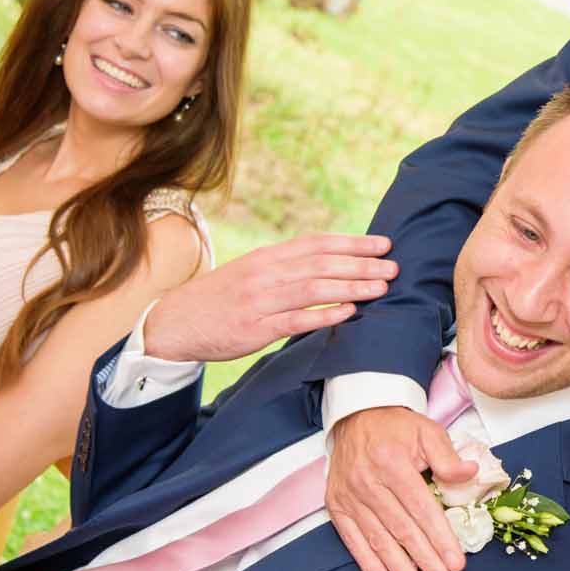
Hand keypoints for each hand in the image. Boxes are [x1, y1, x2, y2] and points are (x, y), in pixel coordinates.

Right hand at [141, 234, 397, 361]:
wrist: (175, 323)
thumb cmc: (221, 299)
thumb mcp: (252, 273)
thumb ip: (287, 268)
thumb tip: (330, 264)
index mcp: (267, 257)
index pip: (317, 243)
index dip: (353, 243)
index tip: (383, 243)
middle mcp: (266, 273)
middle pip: (322, 263)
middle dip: (362, 264)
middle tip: (394, 266)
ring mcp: (260, 300)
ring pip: (314, 289)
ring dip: (352, 287)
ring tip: (381, 287)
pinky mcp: (255, 328)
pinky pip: (296, 320)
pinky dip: (325, 315)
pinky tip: (350, 313)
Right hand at [326, 406, 476, 570]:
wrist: (357, 414)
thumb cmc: (398, 427)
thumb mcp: (428, 431)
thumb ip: (448, 456)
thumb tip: (470, 473)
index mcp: (393, 464)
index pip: (422, 509)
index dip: (440, 538)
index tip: (456, 563)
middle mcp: (368, 483)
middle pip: (402, 530)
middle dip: (425, 561)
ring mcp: (349, 496)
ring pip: (379, 539)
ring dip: (399, 569)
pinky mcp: (336, 505)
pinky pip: (352, 538)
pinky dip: (366, 561)